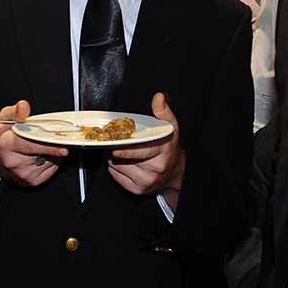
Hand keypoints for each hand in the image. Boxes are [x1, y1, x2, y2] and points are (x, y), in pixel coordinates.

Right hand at [0, 100, 67, 185]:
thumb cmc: (2, 138)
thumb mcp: (4, 119)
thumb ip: (15, 111)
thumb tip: (24, 107)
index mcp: (6, 144)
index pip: (30, 144)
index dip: (48, 144)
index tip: (63, 145)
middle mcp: (14, 162)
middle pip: (44, 153)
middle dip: (55, 146)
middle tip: (62, 140)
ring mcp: (24, 174)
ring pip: (51, 160)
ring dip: (53, 152)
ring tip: (42, 145)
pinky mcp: (33, 181)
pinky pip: (52, 168)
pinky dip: (53, 160)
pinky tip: (43, 155)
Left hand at [107, 92, 184, 206]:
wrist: (176, 172)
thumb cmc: (169, 146)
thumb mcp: (170, 127)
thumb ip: (163, 111)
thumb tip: (159, 97)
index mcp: (163, 151)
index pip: (141, 151)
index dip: (125, 150)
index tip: (114, 147)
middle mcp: (155, 169)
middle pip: (126, 159)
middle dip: (115, 150)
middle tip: (111, 143)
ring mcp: (146, 182)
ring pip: (118, 168)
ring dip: (113, 159)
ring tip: (118, 151)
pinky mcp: (138, 190)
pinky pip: (117, 177)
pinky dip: (114, 168)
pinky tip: (120, 162)